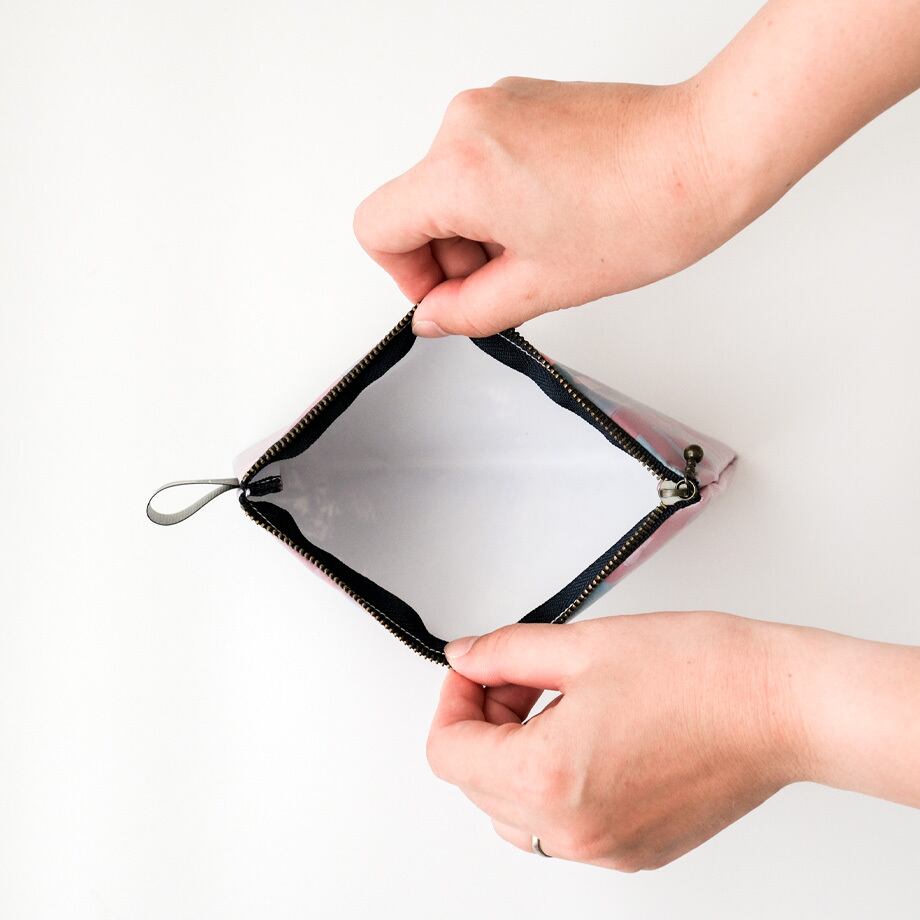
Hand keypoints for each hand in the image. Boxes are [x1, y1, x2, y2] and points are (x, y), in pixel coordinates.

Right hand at [355, 2, 919, 338]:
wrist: (707, 154)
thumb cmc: (645, 210)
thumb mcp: (541, 286)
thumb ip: (468, 312)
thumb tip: (434, 317)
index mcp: (461, 170)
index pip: (377, 228)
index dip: (406, 276)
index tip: (448, 293)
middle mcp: (467, 123)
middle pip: (415, 206)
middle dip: (453, 255)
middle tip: (510, 278)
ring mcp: (496, 104)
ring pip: (451, 185)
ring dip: (482, 228)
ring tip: (545, 246)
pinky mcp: (524, 101)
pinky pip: (484, 160)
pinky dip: (503, 198)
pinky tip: (554, 216)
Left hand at [427, 612, 919, 869]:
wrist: (781, 707)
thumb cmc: (702, 675)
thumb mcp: (583, 645)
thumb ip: (505, 653)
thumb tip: (465, 658)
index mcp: (548, 779)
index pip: (448, 753)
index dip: (452, 700)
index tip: (472, 671)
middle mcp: (572, 830)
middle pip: (476, 785)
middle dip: (483, 723)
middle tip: (516, 675)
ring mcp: (605, 848)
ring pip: (513, 812)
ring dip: (513, 756)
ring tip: (552, 701)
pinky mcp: (634, 850)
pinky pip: (562, 827)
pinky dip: (552, 783)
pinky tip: (584, 733)